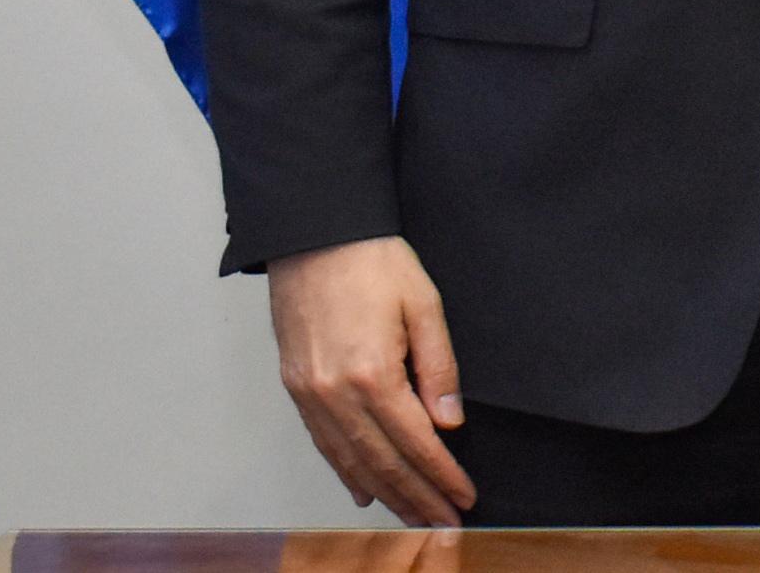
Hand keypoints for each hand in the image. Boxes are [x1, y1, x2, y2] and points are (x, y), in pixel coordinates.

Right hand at [267, 235, 474, 527]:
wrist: (314, 234)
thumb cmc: (371, 261)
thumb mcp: (424, 304)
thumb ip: (439, 365)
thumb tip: (449, 421)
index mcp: (372, 372)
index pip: (416, 442)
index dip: (442, 476)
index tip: (463, 498)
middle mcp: (335, 393)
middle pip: (382, 463)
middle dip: (417, 499)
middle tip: (443, 525)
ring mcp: (310, 394)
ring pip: (350, 462)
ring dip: (384, 495)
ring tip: (412, 519)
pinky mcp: (296, 388)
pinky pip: (323, 444)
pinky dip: (346, 472)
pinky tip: (365, 491)